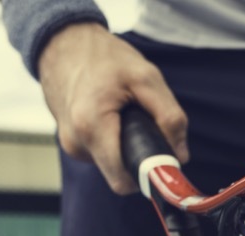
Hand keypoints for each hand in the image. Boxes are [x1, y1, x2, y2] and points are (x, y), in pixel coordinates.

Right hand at [37, 23, 188, 194]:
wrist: (64, 45)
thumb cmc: (104, 58)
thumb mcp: (146, 78)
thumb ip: (169, 117)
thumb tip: (180, 155)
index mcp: (91, 127)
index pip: (122, 180)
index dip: (146, 177)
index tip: (161, 163)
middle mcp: (76, 143)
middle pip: (119, 173)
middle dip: (138, 156)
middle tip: (146, 127)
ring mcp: (71, 145)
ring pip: (111, 163)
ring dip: (125, 145)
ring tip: (125, 114)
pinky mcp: (71, 142)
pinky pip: (101, 153)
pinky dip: (113, 139)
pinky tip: (111, 115)